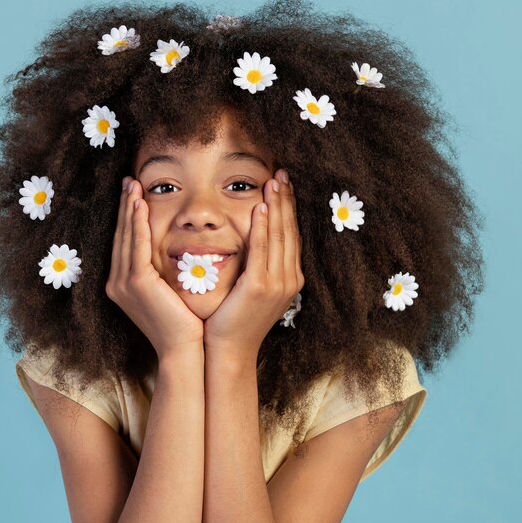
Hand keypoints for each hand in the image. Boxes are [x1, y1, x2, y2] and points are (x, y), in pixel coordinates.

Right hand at [105, 177, 203, 356]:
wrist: (184, 349)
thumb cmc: (183, 323)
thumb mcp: (168, 293)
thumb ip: (162, 272)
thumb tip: (172, 252)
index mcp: (123, 284)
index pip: (126, 243)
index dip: (127, 217)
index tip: (133, 194)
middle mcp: (117, 282)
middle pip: (121, 236)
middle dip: (124, 206)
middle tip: (128, 181)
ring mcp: (123, 283)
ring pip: (126, 237)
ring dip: (129, 209)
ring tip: (133, 185)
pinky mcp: (136, 283)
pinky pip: (136, 246)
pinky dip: (138, 224)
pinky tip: (141, 205)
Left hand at [203, 169, 303, 355]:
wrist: (229, 349)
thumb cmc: (235, 319)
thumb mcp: (253, 289)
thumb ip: (259, 265)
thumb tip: (256, 239)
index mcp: (290, 278)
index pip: (291, 235)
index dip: (289, 208)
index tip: (284, 185)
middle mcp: (289, 279)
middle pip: (289, 231)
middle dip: (286, 200)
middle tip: (282, 173)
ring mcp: (277, 283)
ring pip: (279, 236)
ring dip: (277, 206)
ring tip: (273, 181)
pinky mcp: (259, 287)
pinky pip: (262, 250)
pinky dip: (263, 226)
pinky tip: (261, 207)